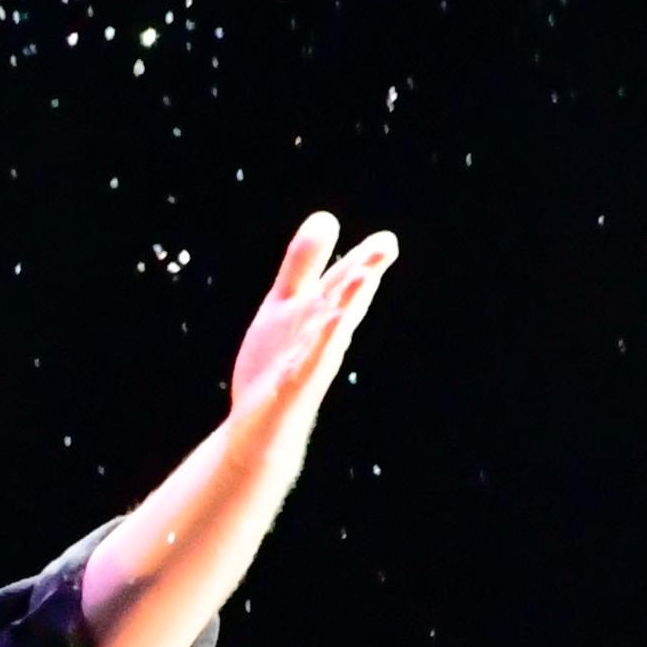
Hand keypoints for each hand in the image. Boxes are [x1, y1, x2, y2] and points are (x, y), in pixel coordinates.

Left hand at [226, 210, 396, 467]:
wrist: (259, 430)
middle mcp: (320, 336)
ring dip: (346, 303)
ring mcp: (308, 362)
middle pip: (342, 300)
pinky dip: (319, 344)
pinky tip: (329, 324)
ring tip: (365, 276)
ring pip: (330, 328)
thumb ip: (303, 264)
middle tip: (387, 245)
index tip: (387, 240)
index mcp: (318, 314)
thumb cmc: (276, 367)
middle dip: (362, 272)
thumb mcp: (285, 305)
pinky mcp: (291, 388)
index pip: (341, 283)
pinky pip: (308, 364)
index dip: (361, 261)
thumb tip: (327, 217)